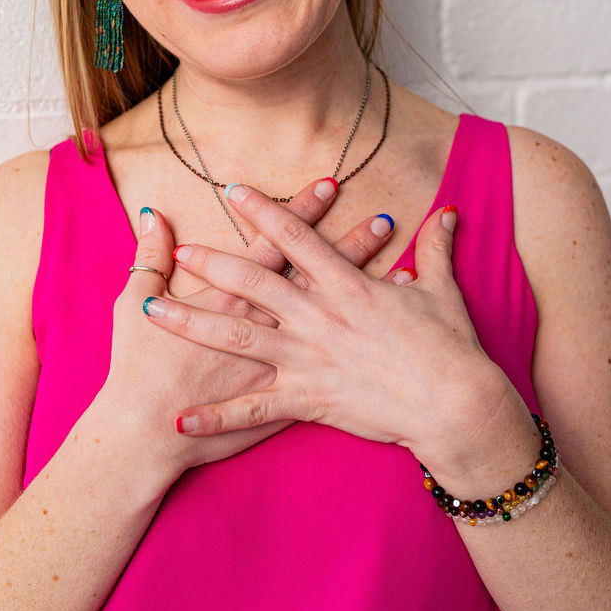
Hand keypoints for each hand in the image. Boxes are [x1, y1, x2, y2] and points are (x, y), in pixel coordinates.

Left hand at [140, 184, 523, 472]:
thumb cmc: (451, 347)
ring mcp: (309, 358)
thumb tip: (447, 212)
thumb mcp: (445, 291)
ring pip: (239, 337)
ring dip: (193, 323)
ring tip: (154, 313)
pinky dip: (217, 416)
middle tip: (182, 250)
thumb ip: (437, 248)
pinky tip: (182, 419)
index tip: (231, 191)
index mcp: (348, 286)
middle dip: (213, 263)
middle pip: (254, 281)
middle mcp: (320, 317)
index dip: (262, 211)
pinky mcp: (309, 399)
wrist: (456, 405)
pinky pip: (253, 407)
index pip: (296, 238)